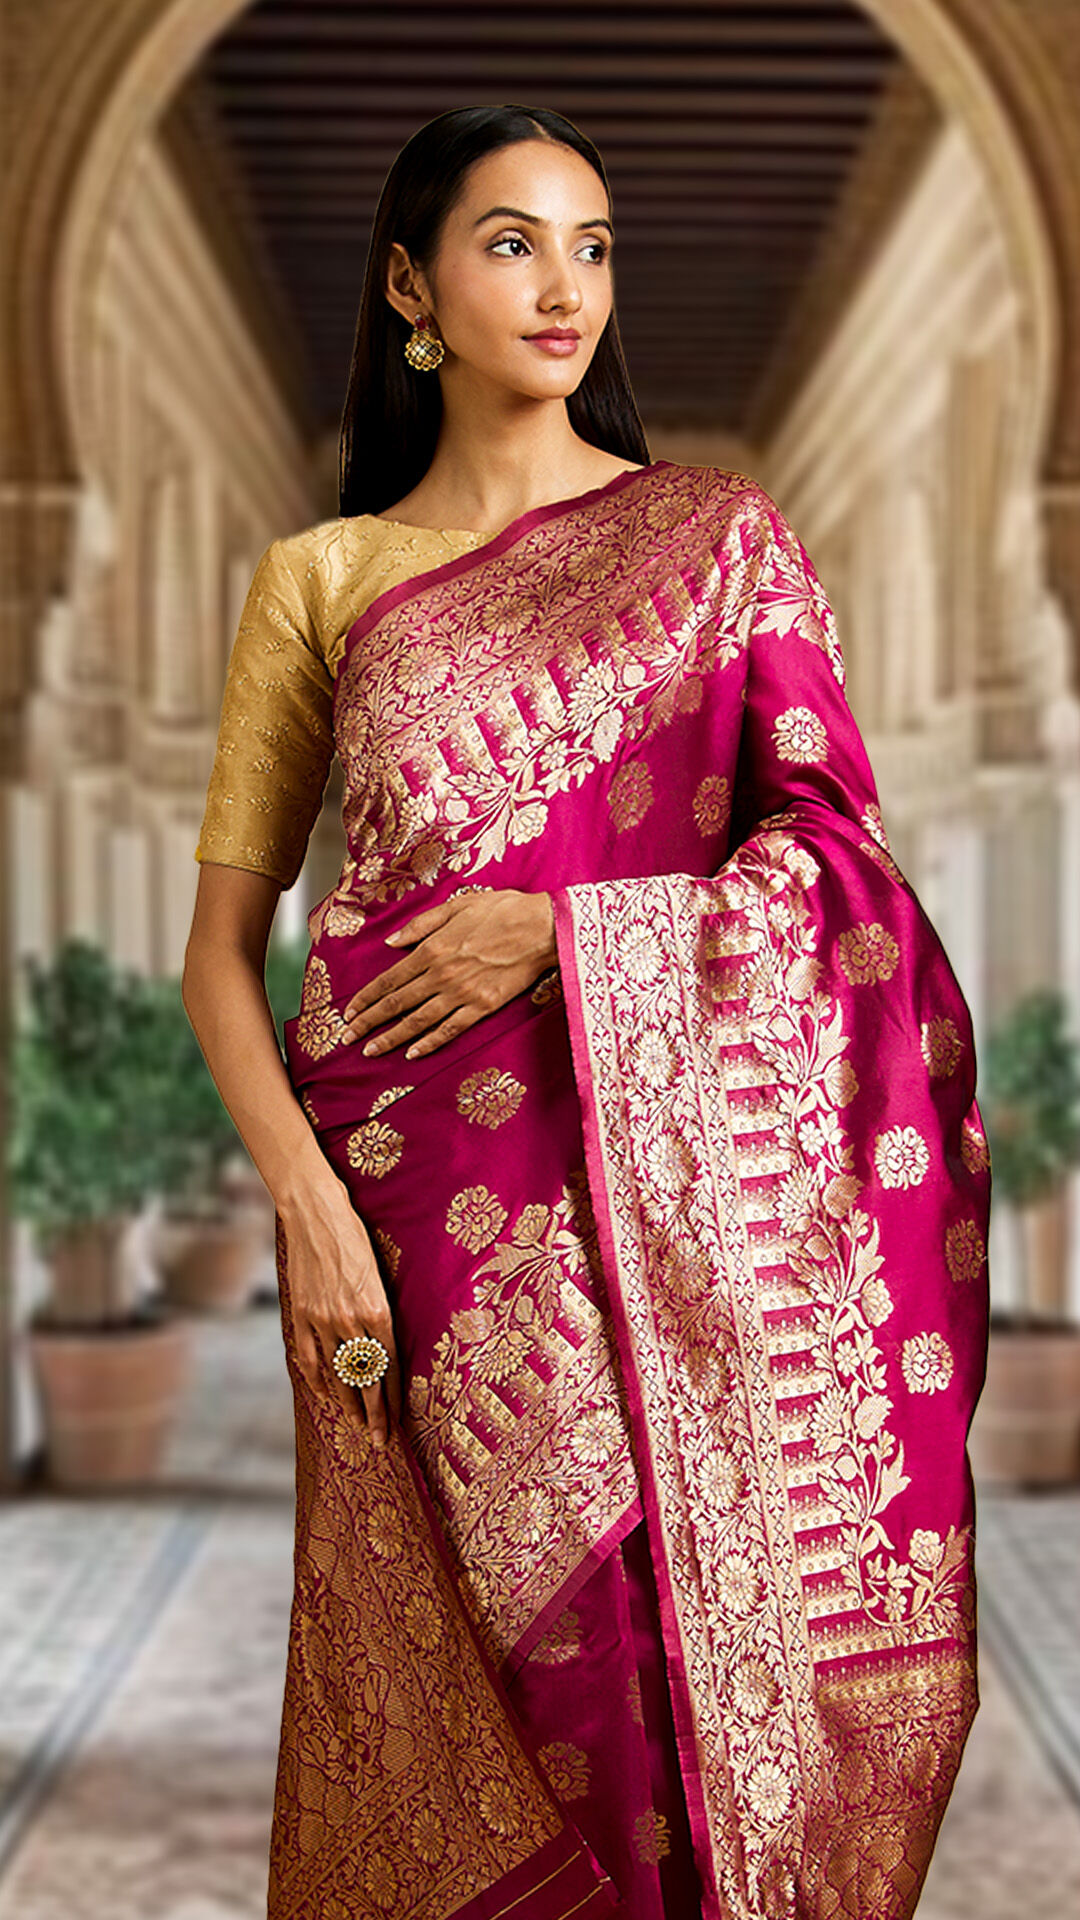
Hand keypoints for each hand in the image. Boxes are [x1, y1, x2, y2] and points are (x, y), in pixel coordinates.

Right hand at [278, 1178, 399, 1446]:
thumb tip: (387, 1346)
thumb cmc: (356, 1236)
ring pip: (338, 1375)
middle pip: (365, 1380)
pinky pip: (310, 1359)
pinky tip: (326, 1395)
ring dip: (347, 1404)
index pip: (390, 1368)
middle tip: (380, 1439)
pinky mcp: (300, 1315)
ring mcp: (322, 1321)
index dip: (393, 1398)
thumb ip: (382, 1311)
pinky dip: (318, 1380)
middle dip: (374, 1414)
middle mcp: (352, 1322)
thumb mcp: (380, 1273)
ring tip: (357, 1424)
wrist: (316, 1213)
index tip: (398, 1422)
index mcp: (379, 1310)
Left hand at [342, 887, 556, 1059]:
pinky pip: (451, 1029)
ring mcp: (462, 994)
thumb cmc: (502, 910)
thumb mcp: (457, 905)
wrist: (543, 928)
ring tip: (371, 1050)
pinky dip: (430, 1043)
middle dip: (369, 1022)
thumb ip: (421, 925)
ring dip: (392, 1037)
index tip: (349, 1011)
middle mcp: (442, 975)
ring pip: (418, 1021)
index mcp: (432, 949)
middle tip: (347, 1037)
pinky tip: (413, 1054)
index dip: (367, 997)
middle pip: (398, 1003)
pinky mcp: (483, 1007)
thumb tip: (391, 941)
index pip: (390, 978)